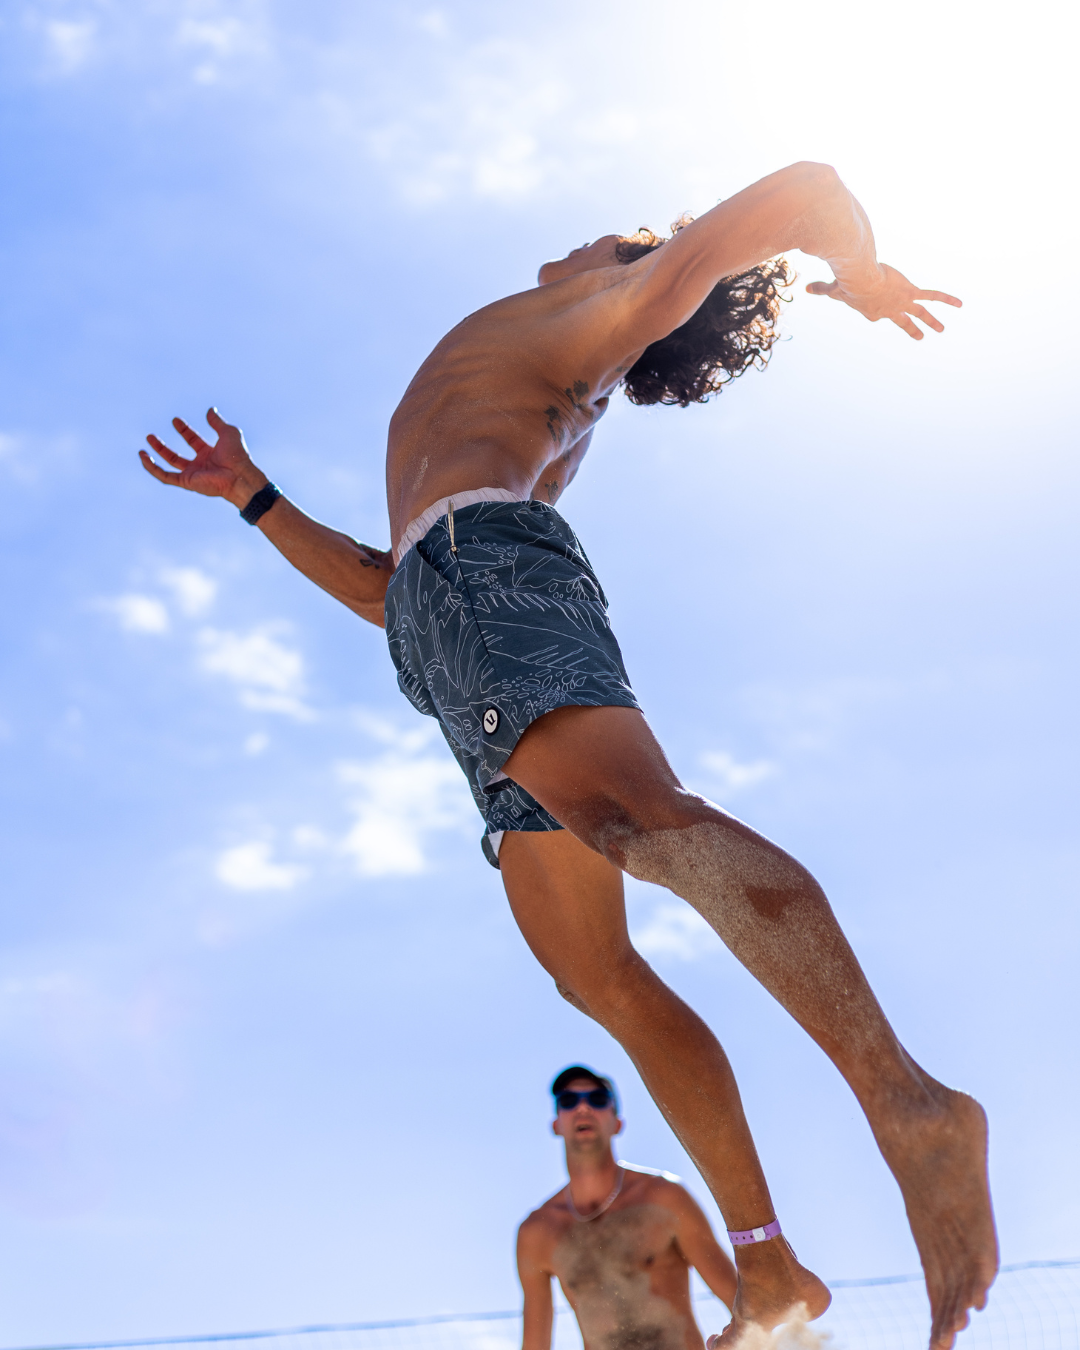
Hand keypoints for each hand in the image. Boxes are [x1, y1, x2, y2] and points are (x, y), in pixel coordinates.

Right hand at [139, 408, 264, 507]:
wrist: (238, 474)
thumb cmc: (237, 455)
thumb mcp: (228, 432)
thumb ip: (217, 422)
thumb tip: (210, 410)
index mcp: (210, 453)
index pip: (192, 440)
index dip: (184, 430)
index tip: (175, 420)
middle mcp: (200, 464)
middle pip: (177, 456)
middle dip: (163, 447)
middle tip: (151, 435)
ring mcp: (193, 473)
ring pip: (169, 465)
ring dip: (157, 455)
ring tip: (144, 445)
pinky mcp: (187, 482)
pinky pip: (165, 476)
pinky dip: (153, 468)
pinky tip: (143, 457)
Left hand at [806, 263, 960, 339]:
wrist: (860, 279)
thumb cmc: (846, 284)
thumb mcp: (833, 289)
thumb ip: (821, 289)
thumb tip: (805, 288)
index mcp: (872, 312)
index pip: (876, 313)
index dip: (874, 309)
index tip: (869, 300)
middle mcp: (889, 311)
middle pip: (902, 322)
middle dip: (911, 329)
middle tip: (920, 337)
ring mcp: (901, 303)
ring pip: (920, 314)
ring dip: (932, 322)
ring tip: (942, 330)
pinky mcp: (910, 292)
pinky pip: (931, 296)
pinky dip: (946, 299)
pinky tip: (959, 304)